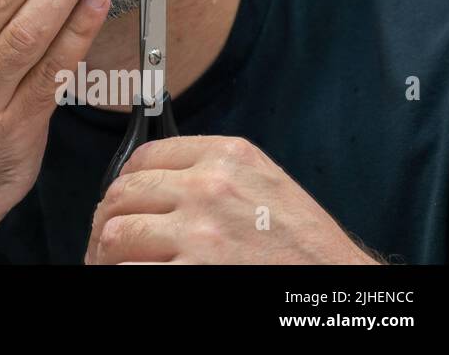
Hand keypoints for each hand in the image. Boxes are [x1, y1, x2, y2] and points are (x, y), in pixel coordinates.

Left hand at [86, 136, 380, 263]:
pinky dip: (122, 277)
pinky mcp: (193, 273)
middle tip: (106, 243)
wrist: (343, 291)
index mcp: (228, 157)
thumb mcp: (266, 187)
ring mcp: (200, 232)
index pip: (144, 157)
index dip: (125, 184)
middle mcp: (210, 187)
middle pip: (123, 194)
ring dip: (107, 254)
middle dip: (109, 221)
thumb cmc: (308, 250)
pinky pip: (129, 272)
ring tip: (112, 266)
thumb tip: (156, 183)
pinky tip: (129, 279)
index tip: (122, 203)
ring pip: (117, 234)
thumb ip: (215, 174)